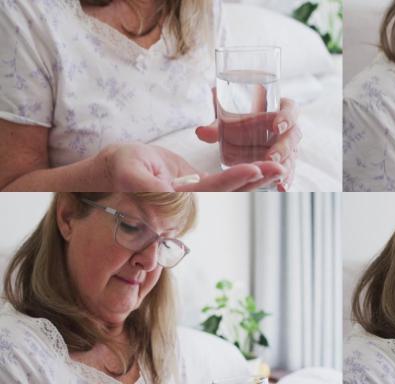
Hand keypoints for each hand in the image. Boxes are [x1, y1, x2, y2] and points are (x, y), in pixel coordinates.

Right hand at [98, 143, 283, 190]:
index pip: (208, 191)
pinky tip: (264, 171)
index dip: (232, 181)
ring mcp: (194, 200)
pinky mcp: (197, 191)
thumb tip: (170, 196)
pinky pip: (225, 186)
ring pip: (230, 191)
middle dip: (254, 180)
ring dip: (257, 180)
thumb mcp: (129, 170)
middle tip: (280, 168)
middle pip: (227, 194)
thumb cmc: (118, 166)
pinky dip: (246, 178)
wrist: (113, 172)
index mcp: (173, 200)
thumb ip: (148, 186)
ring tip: (280, 168)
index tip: (254, 170)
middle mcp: (187, 205)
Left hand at [196, 97, 301, 191]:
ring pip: (292, 155)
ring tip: (277, 179)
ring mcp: (288, 147)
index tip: (276, 126)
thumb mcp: (226, 116)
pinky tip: (280, 189)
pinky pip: (287, 171)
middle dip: (283, 148)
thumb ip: (216, 125)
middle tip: (271, 157)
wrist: (239, 127)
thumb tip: (201, 132)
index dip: (287, 117)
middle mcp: (288, 128)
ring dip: (285, 166)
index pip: (291, 110)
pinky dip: (285, 180)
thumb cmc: (237, 115)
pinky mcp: (283, 162)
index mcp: (280, 108)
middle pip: (293, 136)